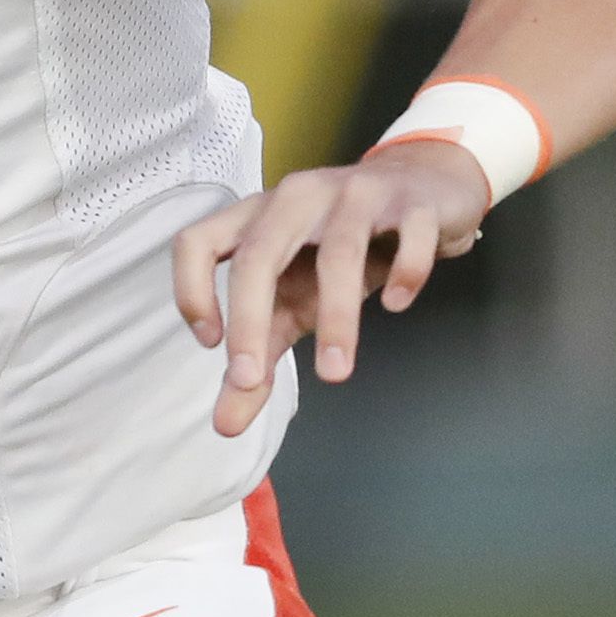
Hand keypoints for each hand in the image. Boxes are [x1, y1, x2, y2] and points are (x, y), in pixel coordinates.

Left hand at [168, 139, 491, 435]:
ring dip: (336, 317)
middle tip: (249, 381)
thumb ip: (259, 354)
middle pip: (260, 252)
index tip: (211, 345)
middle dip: (249, 318)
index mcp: (257, 217)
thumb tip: (226, 425)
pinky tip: (396, 303)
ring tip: (335, 373)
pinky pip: (410, 235)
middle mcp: (297, 198)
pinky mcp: (413, 203)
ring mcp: (356, 194)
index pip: (198, 241)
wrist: (424, 191)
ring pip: (339, 250)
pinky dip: (404, 272)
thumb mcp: (295, 299)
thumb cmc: (342, 248)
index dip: (191, 290)